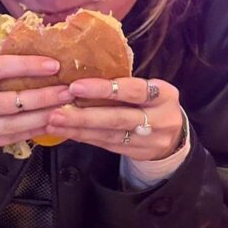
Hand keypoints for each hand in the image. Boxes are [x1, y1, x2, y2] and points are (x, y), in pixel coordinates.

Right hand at [0, 56, 72, 154]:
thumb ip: (1, 70)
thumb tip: (44, 58)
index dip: (25, 66)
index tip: (53, 65)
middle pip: (6, 101)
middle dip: (41, 96)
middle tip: (67, 91)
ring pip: (11, 124)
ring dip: (41, 116)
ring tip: (64, 109)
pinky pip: (11, 138)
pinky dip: (34, 130)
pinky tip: (51, 123)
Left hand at [45, 77, 182, 159]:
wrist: (174, 136)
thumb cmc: (152, 103)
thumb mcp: (149, 89)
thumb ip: (124, 83)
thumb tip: (79, 73)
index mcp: (165, 95)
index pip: (133, 90)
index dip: (103, 89)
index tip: (74, 87)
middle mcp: (161, 119)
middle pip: (118, 118)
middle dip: (84, 116)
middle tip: (55, 112)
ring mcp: (151, 140)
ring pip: (109, 135)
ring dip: (78, 129)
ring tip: (53, 123)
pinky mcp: (139, 154)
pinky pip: (107, 145)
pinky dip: (84, 138)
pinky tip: (66, 132)